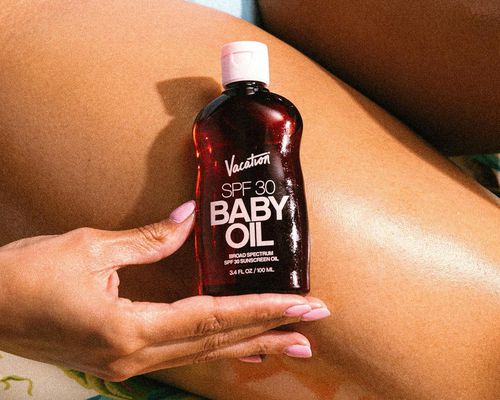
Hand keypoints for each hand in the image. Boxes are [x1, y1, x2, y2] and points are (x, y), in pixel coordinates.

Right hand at [0, 200, 329, 380]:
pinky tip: (236, 345)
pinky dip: (214, 348)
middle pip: (214, 344)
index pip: (210, 318)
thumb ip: (148, 239)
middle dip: (266, 333)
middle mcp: (132, 356)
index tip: (299, 306)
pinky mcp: (119, 356)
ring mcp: (125, 362)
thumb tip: (189, 218)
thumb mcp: (89, 248)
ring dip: (246, 346)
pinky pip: (180, 354)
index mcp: (127, 329)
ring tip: (287, 344)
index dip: (258, 310)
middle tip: (310, 328)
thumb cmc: (25, 275)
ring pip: (201, 355)